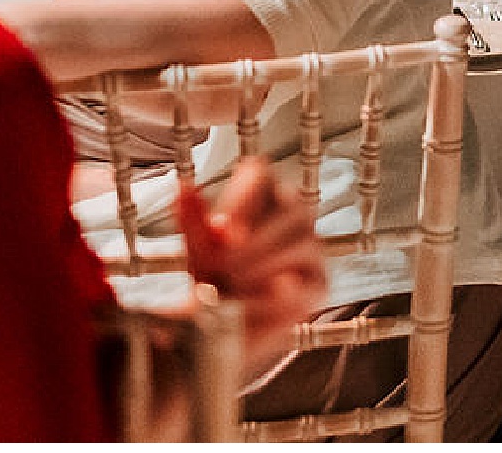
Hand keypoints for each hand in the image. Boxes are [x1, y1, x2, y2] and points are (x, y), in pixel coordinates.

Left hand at [176, 158, 326, 369]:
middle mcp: (294, 217)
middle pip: (290, 208)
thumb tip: (183, 188)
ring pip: (301, 245)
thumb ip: (193, 220)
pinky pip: (305, 284)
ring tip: (231, 288)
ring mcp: (312, 250)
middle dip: (252, 243)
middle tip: (221, 267)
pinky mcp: (318, 285)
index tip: (221, 229)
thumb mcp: (199, 250)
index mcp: (264, 197)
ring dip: (260, 268)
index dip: (242, 199)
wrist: (221, 328)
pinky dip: (273, 296)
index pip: (261, 173)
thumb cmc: (214, 278)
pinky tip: (250, 302)